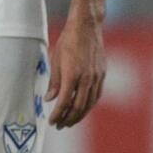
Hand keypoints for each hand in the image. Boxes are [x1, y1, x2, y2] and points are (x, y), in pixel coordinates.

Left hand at [48, 9, 106, 128]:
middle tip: (60, 125)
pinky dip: (89, 105)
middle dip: (68, 119)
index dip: (57, 115)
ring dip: (80, 115)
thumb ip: (54, 82)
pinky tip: (83, 108)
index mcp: (72, 75)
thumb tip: (50, 99)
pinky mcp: (102, 74)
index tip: (52, 121)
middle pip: (78, 107)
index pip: (64, 103)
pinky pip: (96, 95)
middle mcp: (86, 79)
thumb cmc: (68, 41)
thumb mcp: (55, 60)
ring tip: (71, 121)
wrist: (87, 27)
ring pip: (89, 103)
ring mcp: (96, 77)